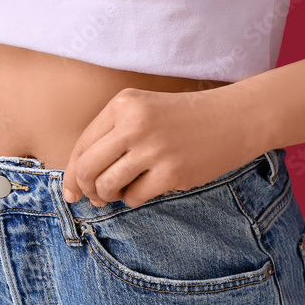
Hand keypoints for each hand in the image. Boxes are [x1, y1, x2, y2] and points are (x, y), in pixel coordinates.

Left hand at [61, 87, 260, 208]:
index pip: (82, 145)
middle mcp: (134, 124)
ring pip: (107, 185)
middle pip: (88, 168)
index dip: (72, 173)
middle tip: (95, 197)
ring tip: (120, 192)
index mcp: (123, 104)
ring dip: (108, 196)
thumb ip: (111, 136)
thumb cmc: (183, 119)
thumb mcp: (143, 111)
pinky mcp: (172, 172)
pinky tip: (144, 190)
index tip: (71, 191)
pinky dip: (133, 200)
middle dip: (87, 188)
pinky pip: (134, 197)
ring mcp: (154, 149)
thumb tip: (77, 182)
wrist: (233, 119)